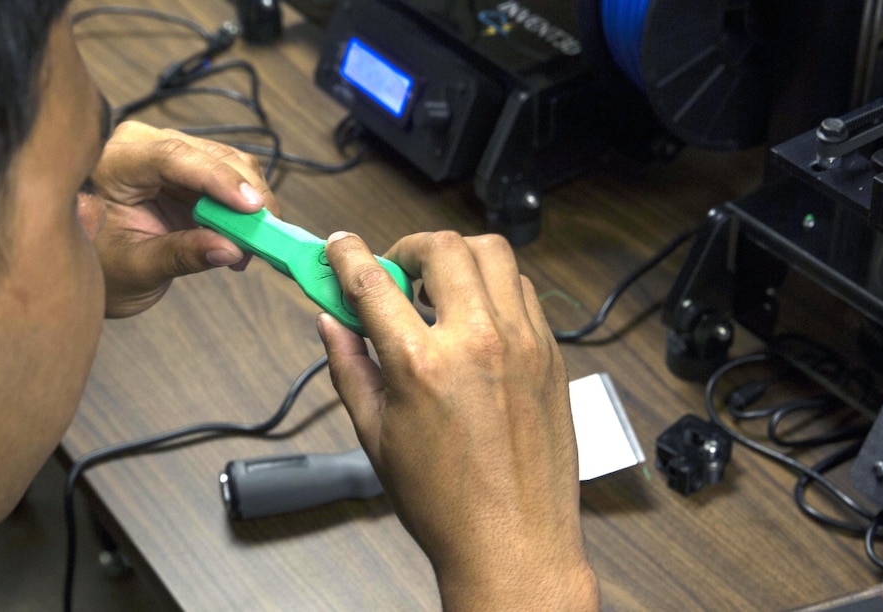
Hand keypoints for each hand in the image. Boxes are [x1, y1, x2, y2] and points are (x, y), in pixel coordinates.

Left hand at [80, 121, 278, 317]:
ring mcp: (171, 153)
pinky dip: (244, 207)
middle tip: (266, 239)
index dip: (218, 180)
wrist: (87, 265)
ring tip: (251, 248)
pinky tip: (244, 239)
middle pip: (212, 156)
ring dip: (251, 204)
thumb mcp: (136, 268)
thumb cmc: (99, 265)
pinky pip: (230, 178)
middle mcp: (145, 144)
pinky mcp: (190, 169)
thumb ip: (181, 255)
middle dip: (247, 196)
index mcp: (116, 160)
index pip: (173, 156)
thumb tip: (232, 249)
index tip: (252, 207)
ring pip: (231, 163)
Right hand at [317, 231, 597, 609]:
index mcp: (423, 364)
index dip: (347, 255)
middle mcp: (478, 340)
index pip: (373, 281)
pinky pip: (523, 292)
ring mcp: (523, 343)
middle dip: (409, 247)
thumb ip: (349, 368)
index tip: (339, 247)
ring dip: (458, 258)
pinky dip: (495, 287)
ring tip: (439, 291)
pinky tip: (477, 317)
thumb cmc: (445, 502)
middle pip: (442, 247)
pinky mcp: (551, 354)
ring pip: (494, 254)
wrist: (513, 542)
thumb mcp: (376, 435)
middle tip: (395, 273)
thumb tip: (331, 325)